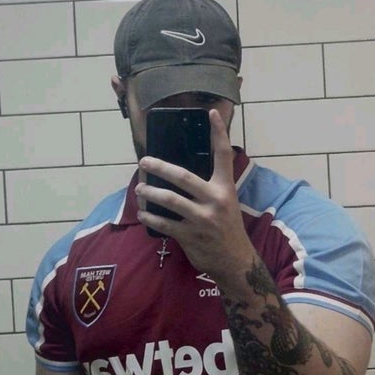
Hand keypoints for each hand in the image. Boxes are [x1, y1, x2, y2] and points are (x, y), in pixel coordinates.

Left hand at [135, 110, 255, 288]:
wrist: (235, 261)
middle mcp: (215, 200)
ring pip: (169, 200)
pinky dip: (150, 217)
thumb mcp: (226, 202)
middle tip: (144, 162)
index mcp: (226, 188)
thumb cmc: (227, 228)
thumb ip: (210, 186)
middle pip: (183, 176)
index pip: (223, 155)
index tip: (210, 113)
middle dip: (159, 167)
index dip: (219, 132)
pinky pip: (164, 223)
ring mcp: (202, 219)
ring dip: (149, 193)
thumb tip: (181, 172)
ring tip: (139, 188)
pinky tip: (143, 213)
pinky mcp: (190, 235)